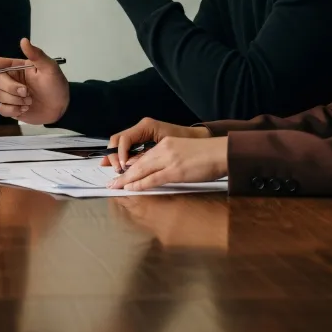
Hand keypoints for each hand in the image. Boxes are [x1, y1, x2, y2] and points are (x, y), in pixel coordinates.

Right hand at [0, 38, 69, 124]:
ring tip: (29, 101)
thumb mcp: (50, 68)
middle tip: (26, 92)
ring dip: (14, 100)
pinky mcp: (12, 108)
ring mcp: (11, 95)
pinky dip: (12, 110)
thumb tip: (23, 40)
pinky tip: (24, 109)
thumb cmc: (57, 85)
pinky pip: (2, 109)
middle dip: (10, 88)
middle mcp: (12, 80)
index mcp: (18, 68)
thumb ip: (36, 55)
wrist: (62, 108)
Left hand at [106, 135, 227, 191]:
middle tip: (111, 181)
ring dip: (127, 179)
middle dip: (123, 173)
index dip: (129, 165)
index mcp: (165, 144)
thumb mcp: (182, 152)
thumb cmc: (205, 155)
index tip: (119, 172)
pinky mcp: (176, 171)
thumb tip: (156, 173)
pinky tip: (132, 187)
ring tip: (116, 186)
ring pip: (142, 170)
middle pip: (138, 163)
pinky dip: (140, 183)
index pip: (142, 156)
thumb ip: (168, 160)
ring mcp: (169, 160)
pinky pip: (153, 178)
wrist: (220, 152)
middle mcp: (164, 149)